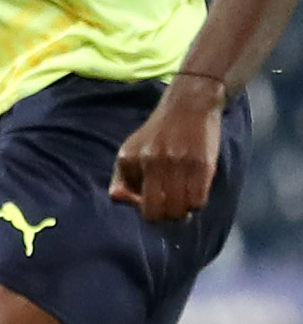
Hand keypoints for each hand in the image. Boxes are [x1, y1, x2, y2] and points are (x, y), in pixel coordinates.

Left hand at [112, 80, 224, 221]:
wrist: (189, 106)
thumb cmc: (158, 134)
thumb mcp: (131, 150)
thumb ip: (123, 178)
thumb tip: (121, 200)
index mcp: (129, 159)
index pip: (129, 199)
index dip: (141, 205)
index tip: (151, 200)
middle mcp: (150, 162)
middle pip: (154, 211)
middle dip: (163, 217)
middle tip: (170, 210)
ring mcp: (177, 164)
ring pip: (178, 209)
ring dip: (181, 213)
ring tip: (184, 203)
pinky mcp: (201, 165)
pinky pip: (198, 200)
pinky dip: (196, 204)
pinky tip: (195, 195)